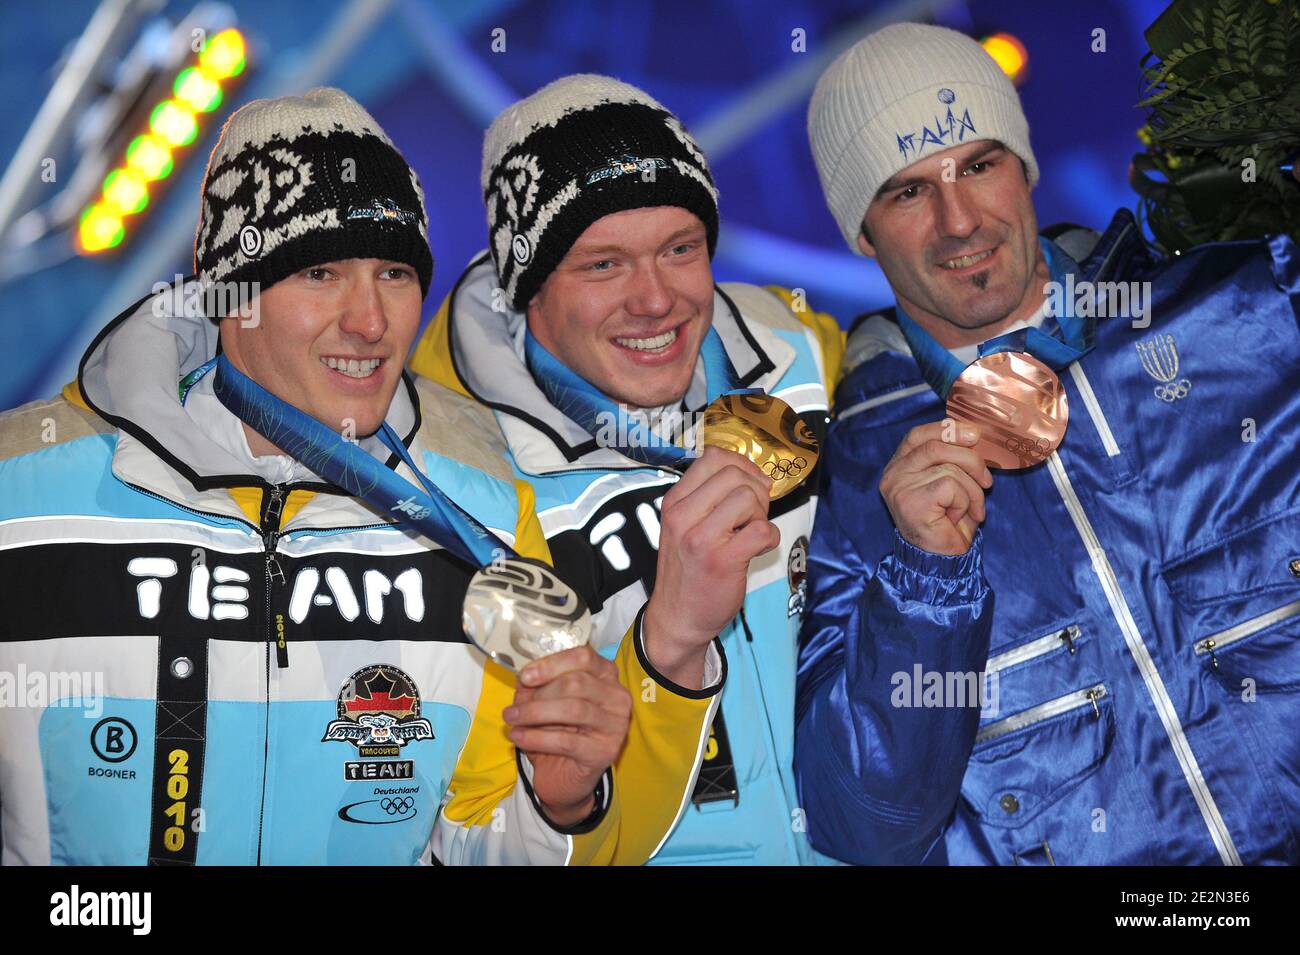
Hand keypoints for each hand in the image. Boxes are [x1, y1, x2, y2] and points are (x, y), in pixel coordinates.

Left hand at [503, 646, 631, 826]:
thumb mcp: (545, 703)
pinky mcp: (604, 752)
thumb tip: (523, 680)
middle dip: (539, 694)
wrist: (566, 776)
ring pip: (573, 709)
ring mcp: (615, 725)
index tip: (524, 677)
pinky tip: (518, 737)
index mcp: (606, 675)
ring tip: (511, 719)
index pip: (583, 657)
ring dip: (534, 713)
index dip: (551, 664)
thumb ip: (537, 686)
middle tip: (514, 707)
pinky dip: (536, 737)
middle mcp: (617, 697)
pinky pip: (566, 740)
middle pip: (577, 682)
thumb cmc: (559, 731)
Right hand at [643, 446, 780, 688]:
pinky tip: (757, 550)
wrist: (677, 617)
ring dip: (760, 514)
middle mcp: (683, 515)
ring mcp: (700, 538)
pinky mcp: (722, 561)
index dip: (742, 466)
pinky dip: (770, 538)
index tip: (749, 487)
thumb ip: (709, 498)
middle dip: (755, 491)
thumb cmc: (688, 569)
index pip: (713, 457)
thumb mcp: (684, 525)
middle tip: (752, 516)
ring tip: (750, 534)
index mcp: (675, 502)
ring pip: (748, 497)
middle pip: (734, 473)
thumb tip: (753, 475)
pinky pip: (762, 530)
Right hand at [879, 418, 993, 555]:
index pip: (917, 435)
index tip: (974, 434)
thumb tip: (973, 434)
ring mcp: (900, 488)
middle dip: (971, 460)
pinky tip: (958, 518)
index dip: (947, 429)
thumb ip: (951, 459)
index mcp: (898, 467)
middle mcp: (893, 475)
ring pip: (950, 468)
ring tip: (971, 510)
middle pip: (936, 446)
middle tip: (987, 480)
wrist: (940, 561)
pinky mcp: (913, 502)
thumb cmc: (946, 522)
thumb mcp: (948, 481)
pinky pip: (951, 486)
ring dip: (972, 491)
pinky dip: (966, 502)